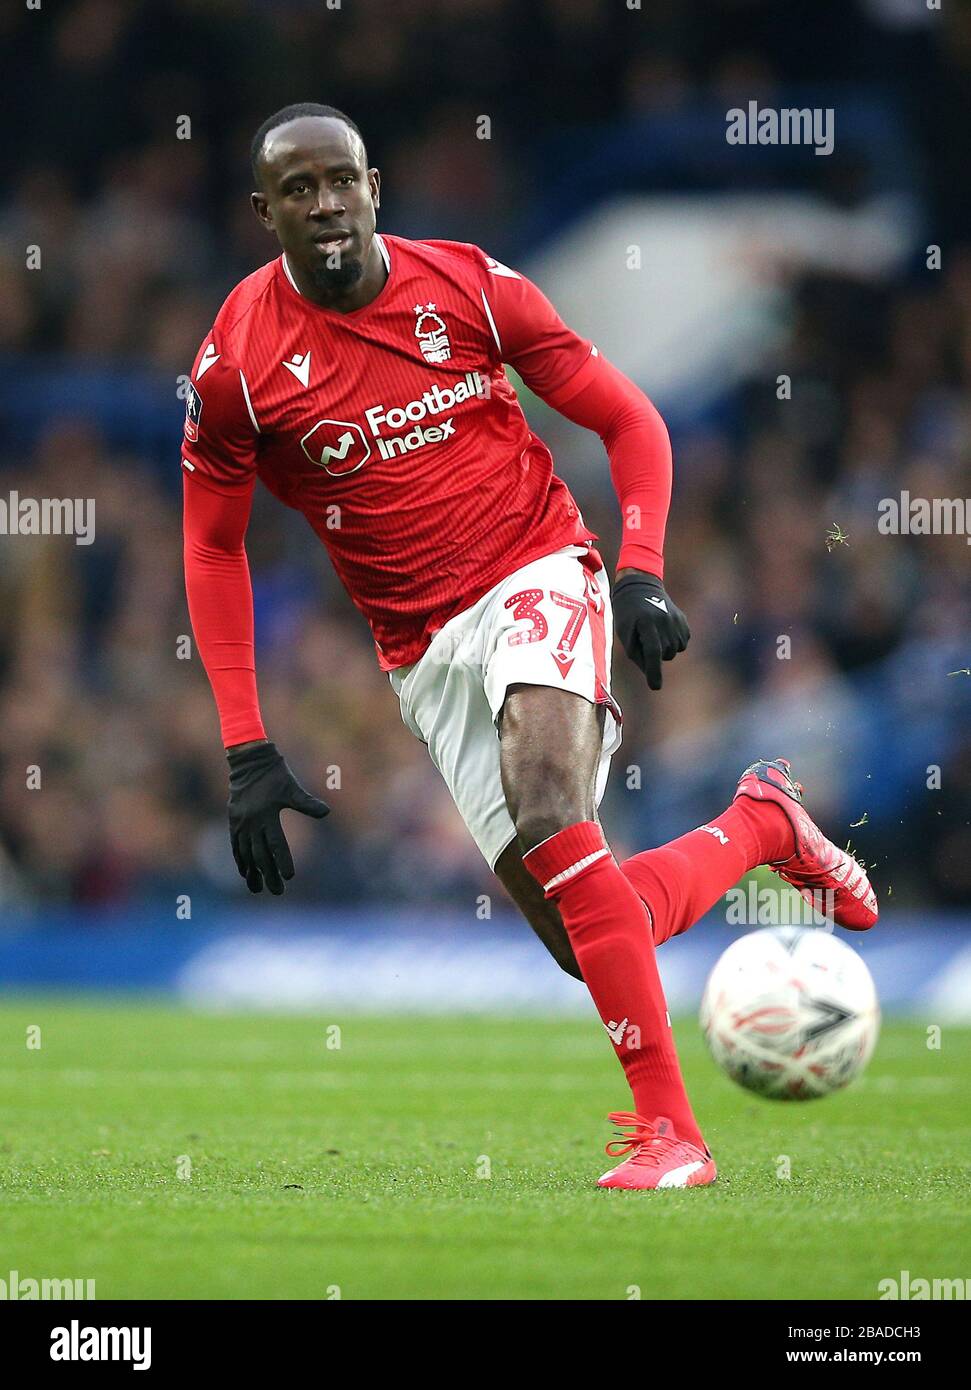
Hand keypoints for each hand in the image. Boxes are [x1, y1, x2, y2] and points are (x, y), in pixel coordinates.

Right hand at [226, 741, 329, 894]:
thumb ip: (307, 803)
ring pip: (246, 853)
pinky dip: (240, 860)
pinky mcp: (234, 822)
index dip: (282, 860)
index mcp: (267, 815)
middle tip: (277, 891)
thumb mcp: (292, 788)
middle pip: (260, 855)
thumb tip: (326, 812)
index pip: (276, 844)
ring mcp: (241, 823)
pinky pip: (236, 845)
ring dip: (252, 872)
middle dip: (269, 874)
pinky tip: (245, 872)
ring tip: (258, 889)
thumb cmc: (275, 775)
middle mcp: (252, 822)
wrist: (249, 761)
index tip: (289, 877)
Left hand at [612, 570, 689, 689]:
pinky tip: (664, 632)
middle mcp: (664, 620)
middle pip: (665, 654)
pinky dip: (673, 643)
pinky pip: (682, 644)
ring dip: (665, 649)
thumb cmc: (627, 614)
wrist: (640, 587)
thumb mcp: (625, 633)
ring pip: (675, 651)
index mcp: (646, 622)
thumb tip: (651, 673)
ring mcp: (676, 620)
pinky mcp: (684, 621)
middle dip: (655, 655)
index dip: (654, 671)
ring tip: (654, 634)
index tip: (655, 687)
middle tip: (644, 640)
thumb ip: (637, 654)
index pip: (653, 652)